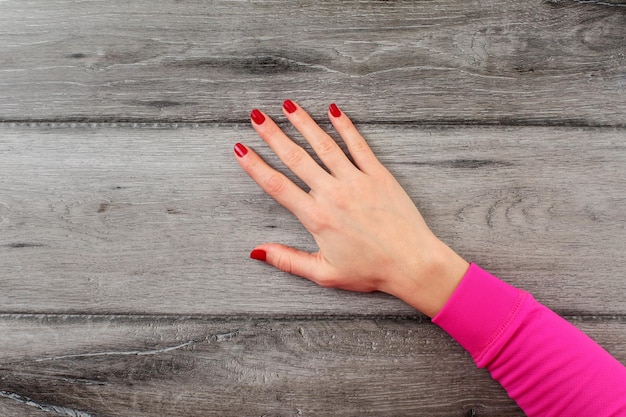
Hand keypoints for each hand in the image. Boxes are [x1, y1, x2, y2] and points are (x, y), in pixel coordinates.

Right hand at [234, 100, 468, 316]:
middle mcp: (333, 194)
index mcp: (316, 217)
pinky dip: (345, 126)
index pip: (277, 185)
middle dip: (273, 134)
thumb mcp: (324, 273)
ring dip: (304, 123)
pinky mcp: (378, 175)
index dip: (255, 166)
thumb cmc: (370, 271)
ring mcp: (356, 181)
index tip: (240, 149)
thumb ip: (288, 260)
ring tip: (288, 106)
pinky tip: (332, 110)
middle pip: (296, 158)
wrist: (413, 263)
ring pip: (324, 145)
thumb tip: (256, 251)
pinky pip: (358, 145)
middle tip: (256, 116)